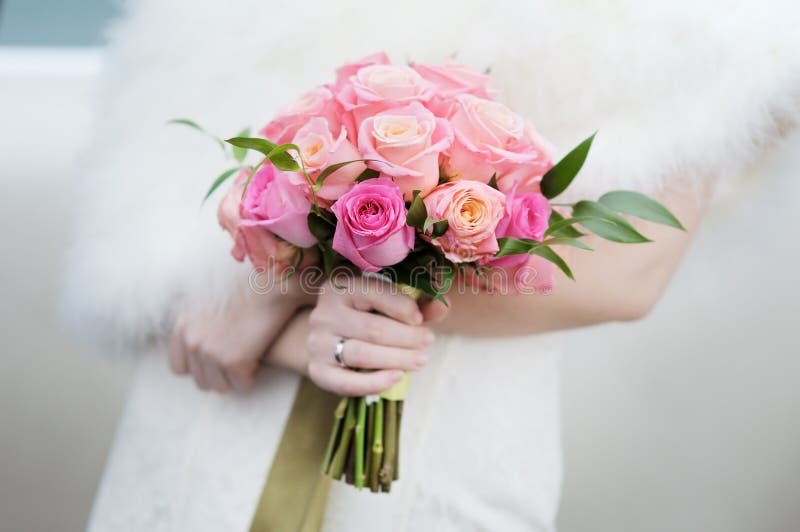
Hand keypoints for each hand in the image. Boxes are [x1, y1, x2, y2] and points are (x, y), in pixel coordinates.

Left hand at [168, 281, 313, 392]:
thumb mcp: (209, 298)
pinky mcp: (232, 360)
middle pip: (200, 380)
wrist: (272, 281)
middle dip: (221, 374)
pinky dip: (253, 375)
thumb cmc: (248, 286)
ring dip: (236, 377)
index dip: (202, 366)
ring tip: (250, 359)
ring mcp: (209, 351)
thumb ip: (198, 321)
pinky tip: (260, 357)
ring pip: (220, 386)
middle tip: (240, 359)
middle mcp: (190, 339)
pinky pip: (243, 385)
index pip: (179, 367)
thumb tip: (201, 342)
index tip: (220, 359)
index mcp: (182, 324)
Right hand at [306, 275, 434, 395]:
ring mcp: (317, 343)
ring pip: (361, 354)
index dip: (401, 306)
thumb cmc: (366, 314)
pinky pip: (345, 382)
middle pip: (372, 328)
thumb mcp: (388, 302)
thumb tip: (442, 305)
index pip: (373, 292)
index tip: (420, 319)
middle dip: (406, 337)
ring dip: (396, 359)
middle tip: (428, 341)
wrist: (329, 337)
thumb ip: (417, 303)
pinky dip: (373, 383)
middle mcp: (324, 313)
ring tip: (420, 360)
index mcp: (341, 286)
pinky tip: (397, 377)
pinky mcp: (317, 371)